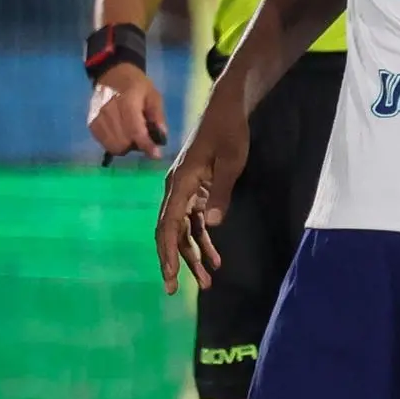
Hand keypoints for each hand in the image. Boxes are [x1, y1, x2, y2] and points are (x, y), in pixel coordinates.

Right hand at [87, 62, 166, 158]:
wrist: (113, 74)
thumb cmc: (137, 86)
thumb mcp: (153, 95)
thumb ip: (158, 115)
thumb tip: (161, 136)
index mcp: (126, 102)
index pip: (135, 131)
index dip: (146, 145)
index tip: (156, 155)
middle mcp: (108, 111)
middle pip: (124, 143)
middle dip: (136, 145)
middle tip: (143, 137)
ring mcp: (97, 118)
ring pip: (113, 146)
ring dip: (125, 146)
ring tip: (131, 135)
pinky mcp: (91, 124)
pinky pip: (104, 144)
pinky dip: (114, 144)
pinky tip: (121, 134)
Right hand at [155, 106, 250, 293]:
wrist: (227, 108)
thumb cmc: (229, 131)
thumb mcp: (231, 161)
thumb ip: (221, 192)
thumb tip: (212, 224)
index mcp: (180, 182)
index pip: (168, 224)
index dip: (168, 252)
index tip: (170, 275)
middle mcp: (176, 188)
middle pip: (169, 232)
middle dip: (174, 261)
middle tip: (175, 290)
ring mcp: (184, 190)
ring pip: (182, 230)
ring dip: (192, 255)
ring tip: (205, 282)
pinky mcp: (195, 191)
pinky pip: (193, 221)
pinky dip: (202, 240)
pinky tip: (214, 259)